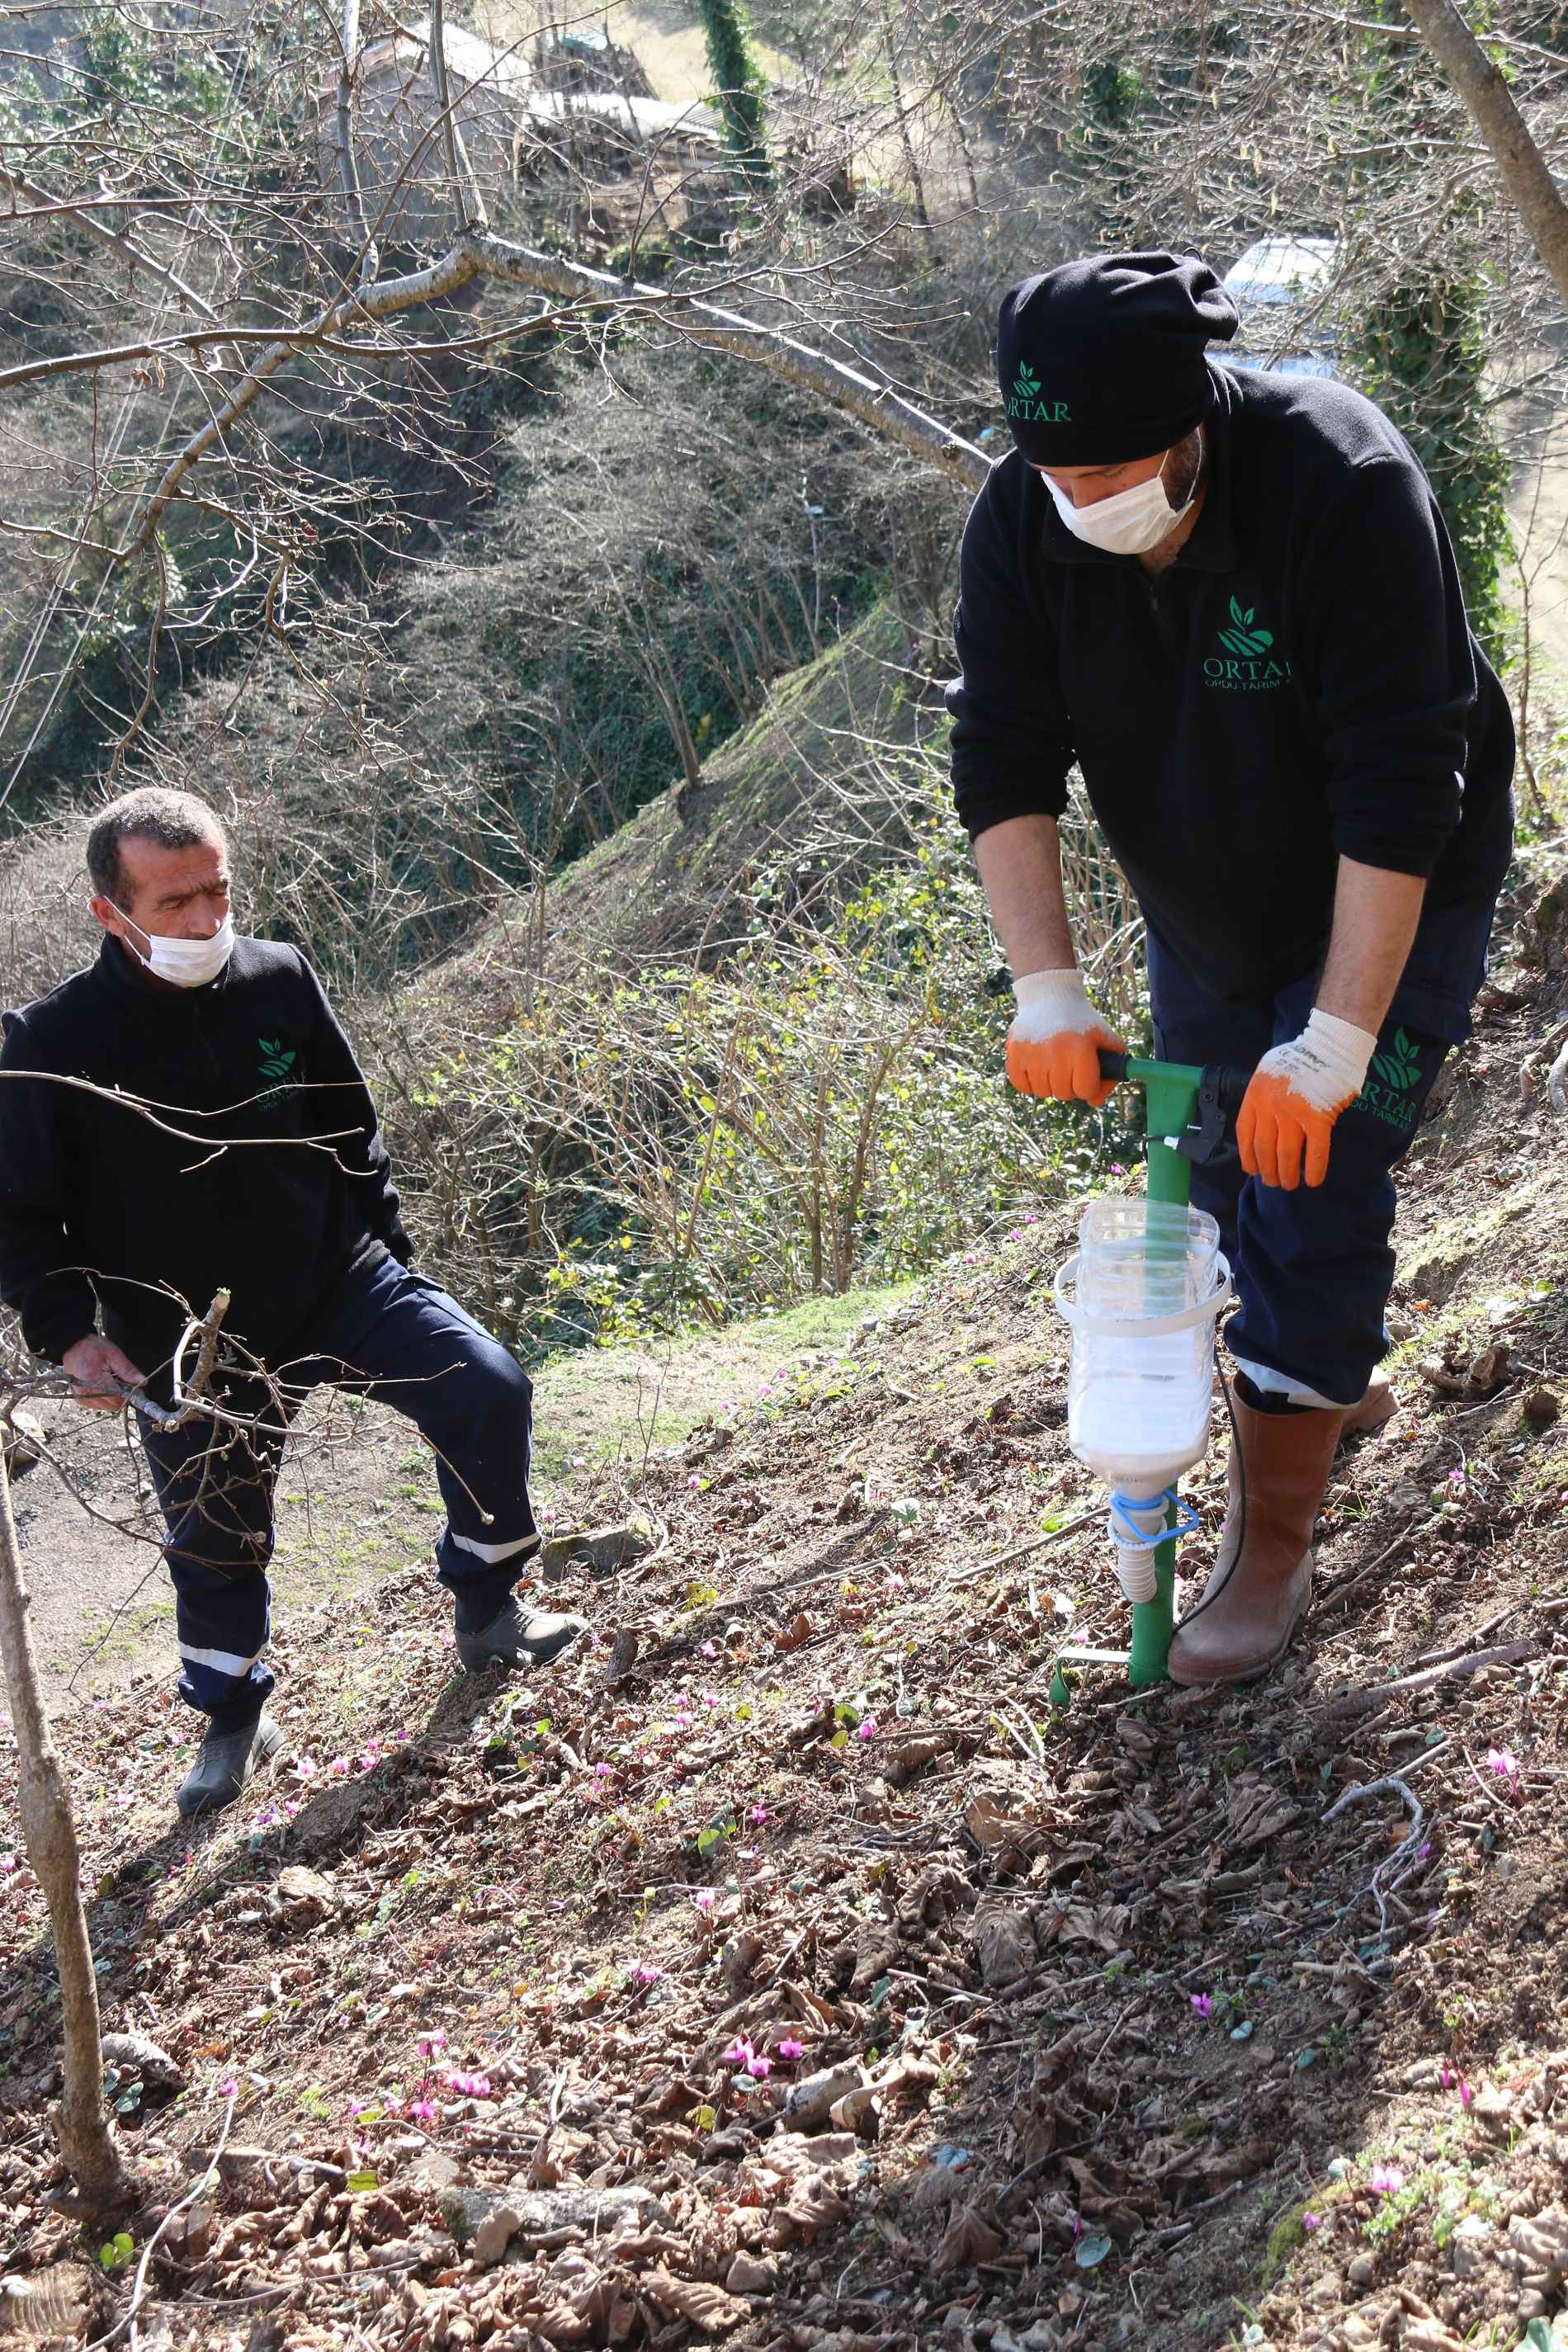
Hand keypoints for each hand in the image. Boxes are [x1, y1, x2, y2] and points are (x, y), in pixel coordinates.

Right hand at [61, 1334, 146, 1412]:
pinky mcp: (80, 1399)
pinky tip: (100, 1385)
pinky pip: (98, 1405)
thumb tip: (142, 1382)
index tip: (130, 1386)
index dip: (127, 1393)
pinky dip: (102, 1397)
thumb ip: (128, 1370)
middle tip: (117, 1380)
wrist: (73, 1346)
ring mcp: (82, 1397)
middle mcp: (86, 1392)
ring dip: (111, 1397)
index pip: (118, 1399)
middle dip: (119, 1395)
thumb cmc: (93, 1348)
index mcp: (95, 1380)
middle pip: (113, 1405)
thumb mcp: (114, 1355)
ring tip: (107, 1380)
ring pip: (106, 1407)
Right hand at [1005, 969, 1126, 1106]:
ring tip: (1054, 1064)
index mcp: (1080, 1047)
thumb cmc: (1083, 1023)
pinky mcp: (1013, 1052)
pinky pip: (1021, 1086)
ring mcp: (1031, 1052)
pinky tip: (1037, 1066)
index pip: (1085, 1091)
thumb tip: (1094, 1102)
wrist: (1050, 997)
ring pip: (1042, 1092)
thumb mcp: (1107, 1039)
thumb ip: (1113, 1072)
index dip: (1089, 1085)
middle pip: (1064, 1094)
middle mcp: (1054, 1050)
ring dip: (1050, 1083)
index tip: (1087, 1073)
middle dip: (1070, 1085)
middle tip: (1070, 1067)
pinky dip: (1029, 1082)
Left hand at [1237, 1009, 1376, 1188]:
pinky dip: (1314, 1169)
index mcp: (1256, 1094)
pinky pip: (1315, 1151)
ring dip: (1287, 1173)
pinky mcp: (1318, 1118)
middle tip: (1273, 1182)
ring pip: (1286, 1153)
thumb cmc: (1300, 1057)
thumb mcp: (1268, 1070)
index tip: (1251, 1169)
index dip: (1247, 1155)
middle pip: (1264, 1147)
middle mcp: (1271, 1106)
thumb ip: (1262, 1095)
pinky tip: (1313, 1181)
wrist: (1330, 1046)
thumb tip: (1262, 1122)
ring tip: (1290, 1185)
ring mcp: (1294, 1112)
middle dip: (1267, 1170)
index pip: (1245, 1132)